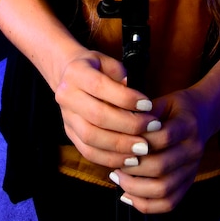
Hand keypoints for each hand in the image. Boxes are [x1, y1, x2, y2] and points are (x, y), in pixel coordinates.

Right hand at [54, 50, 160, 168]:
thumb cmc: (98, 69)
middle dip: (128, 124)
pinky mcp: (70, 134)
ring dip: (120, 146)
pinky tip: (130, 158)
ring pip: (91, 137)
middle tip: (153, 127)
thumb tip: (135, 94)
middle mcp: (66, 95)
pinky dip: (110, 158)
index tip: (148, 105)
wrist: (70, 77)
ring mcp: (66, 117)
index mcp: (76, 72)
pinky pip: (88, 152)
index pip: (100, 87)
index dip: (126, 98)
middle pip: (97, 116)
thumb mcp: (108, 62)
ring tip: (144, 148)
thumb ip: (121, 75)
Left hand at [108, 87, 211, 213]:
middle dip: (132, 169)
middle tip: (114, 165)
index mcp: (188, 125)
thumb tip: (119, 126)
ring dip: (136, 188)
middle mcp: (194, 149)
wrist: (203, 115)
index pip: (163, 137)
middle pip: (161, 167)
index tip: (118, 143)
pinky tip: (128, 195)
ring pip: (164, 190)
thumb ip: (144, 113)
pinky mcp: (189, 183)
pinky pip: (169, 203)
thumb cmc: (176, 108)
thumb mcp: (163, 100)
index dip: (138, 142)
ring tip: (118, 179)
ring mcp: (193, 169)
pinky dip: (147, 204)